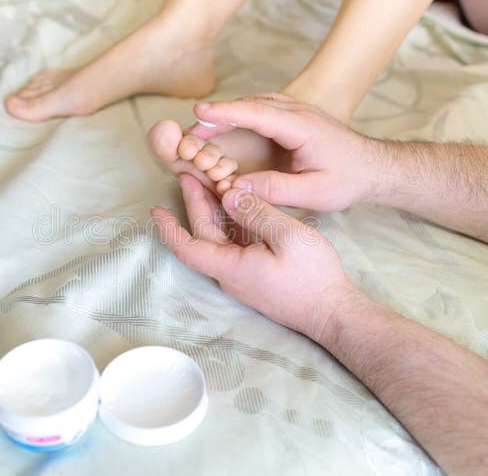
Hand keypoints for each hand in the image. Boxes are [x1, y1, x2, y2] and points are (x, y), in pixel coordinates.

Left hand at [151, 173, 351, 341]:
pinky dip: (232, 223)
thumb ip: (256, 213)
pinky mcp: (257, 275)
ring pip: (220, 239)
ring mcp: (243, 276)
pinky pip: (236, 245)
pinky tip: (238, 206)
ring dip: (213, 212)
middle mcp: (230, 273)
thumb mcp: (287, 236)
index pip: (187, 246)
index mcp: (230, 266)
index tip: (154, 209)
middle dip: (194, 204)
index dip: (168, 227)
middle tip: (189, 175)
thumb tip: (229, 195)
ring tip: (211, 183)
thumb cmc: (312, 277)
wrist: (332, 312)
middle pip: (203, 236)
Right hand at [191, 93, 380, 211]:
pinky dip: (241, 114)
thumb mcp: (314, 193)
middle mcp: (298, 112)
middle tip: (189, 128)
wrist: (375, 167)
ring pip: (256, 103)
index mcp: (301, 127)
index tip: (199, 112)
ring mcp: (297, 111)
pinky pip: (262, 109)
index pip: (257, 113)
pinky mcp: (294, 117)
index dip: (227, 112)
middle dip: (218, 113)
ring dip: (228, 112)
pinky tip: (228, 125)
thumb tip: (237, 189)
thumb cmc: (348, 180)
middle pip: (250, 104)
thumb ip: (276, 189)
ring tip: (201, 128)